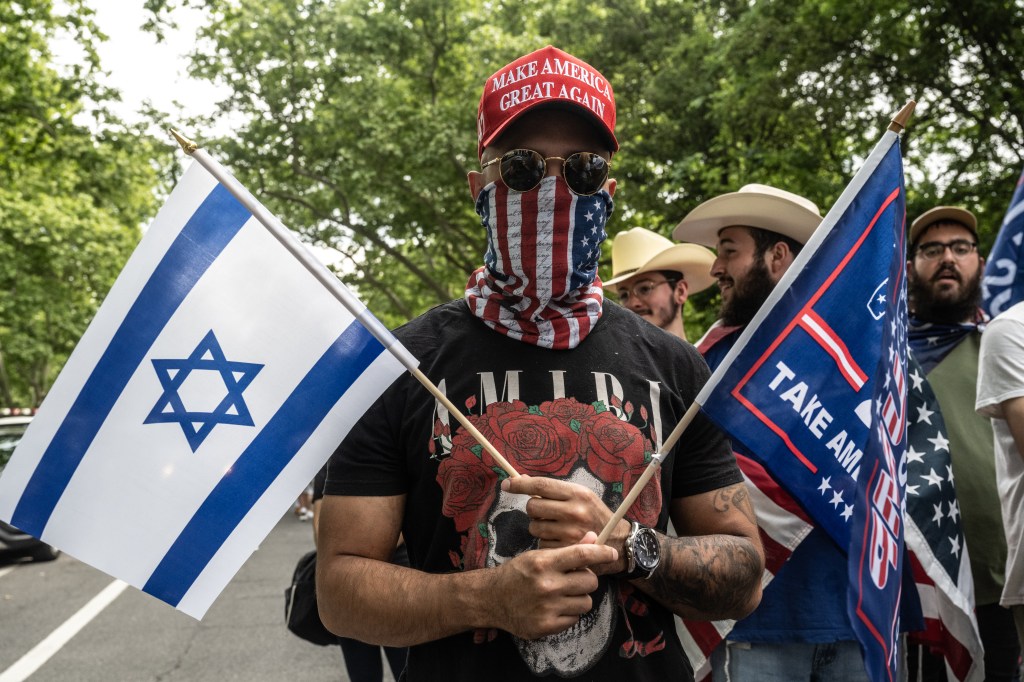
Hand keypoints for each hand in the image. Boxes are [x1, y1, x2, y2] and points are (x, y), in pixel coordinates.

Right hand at [490, 531, 616, 639]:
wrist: (492, 599)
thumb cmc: (518, 573)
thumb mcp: (539, 556)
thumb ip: (568, 550)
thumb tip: (594, 537)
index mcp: (544, 563)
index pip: (582, 555)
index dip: (601, 553)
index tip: (612, 553)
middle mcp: (546, 585)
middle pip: (590, 581)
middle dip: (586, 579)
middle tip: (573, 579)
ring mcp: (547, 607)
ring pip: (586, 602)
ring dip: (579, 598)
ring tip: (562, 595)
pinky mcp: (546, 626)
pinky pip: (575, 619)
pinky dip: (569, 614)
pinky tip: (554, 608)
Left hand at [502, 475, 629, 574]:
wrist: (618, 542)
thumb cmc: (594, 515)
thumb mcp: (580, 496)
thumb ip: (554, 490)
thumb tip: (522, 479)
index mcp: (577, 493)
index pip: (541, 485)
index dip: (520, 484)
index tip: (507, 484)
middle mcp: (574, 511)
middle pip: (533, 507)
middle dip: (534, 510)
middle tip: (546, 513)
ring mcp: (570, 532)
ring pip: (535, 527)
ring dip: (540, 527)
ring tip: (557, 528)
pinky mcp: (566, 550)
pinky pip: (541, 543)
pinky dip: (546, 542)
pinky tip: (559, 541)